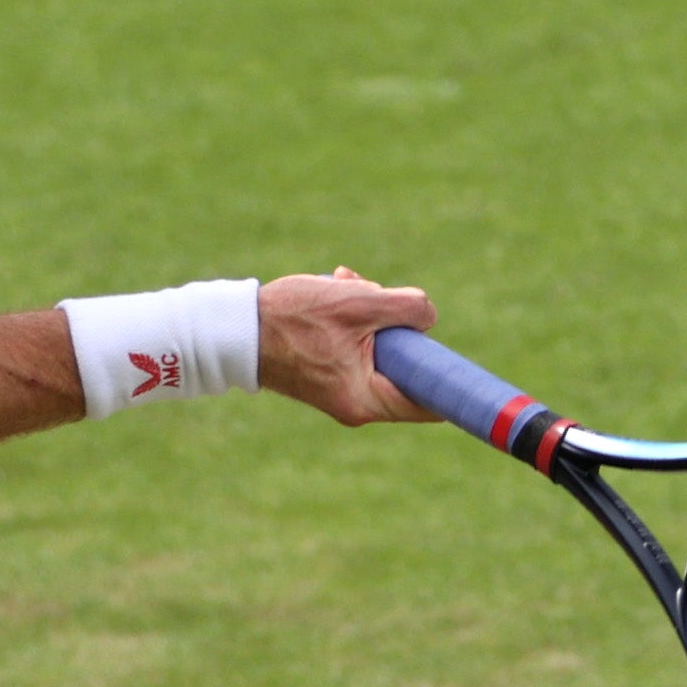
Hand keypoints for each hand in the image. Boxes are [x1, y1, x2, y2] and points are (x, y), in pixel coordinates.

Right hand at [256, 268, 434, 421]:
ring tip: (346, 282)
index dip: (445, 376)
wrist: (237, 329)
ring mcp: (342, 391)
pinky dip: (354, 317)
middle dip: (397, 324)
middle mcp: (357, 405)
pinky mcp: (330, 374)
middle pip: (404, 365)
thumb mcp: (358, 304)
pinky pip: (358, 346)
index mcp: (368, 400)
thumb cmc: (293, 319)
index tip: (448, 351)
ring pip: (380, 348)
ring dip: (372, 310)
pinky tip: (337, 287)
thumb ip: (406, 308)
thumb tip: (429, 317)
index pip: (428, 401)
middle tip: (376, 293)